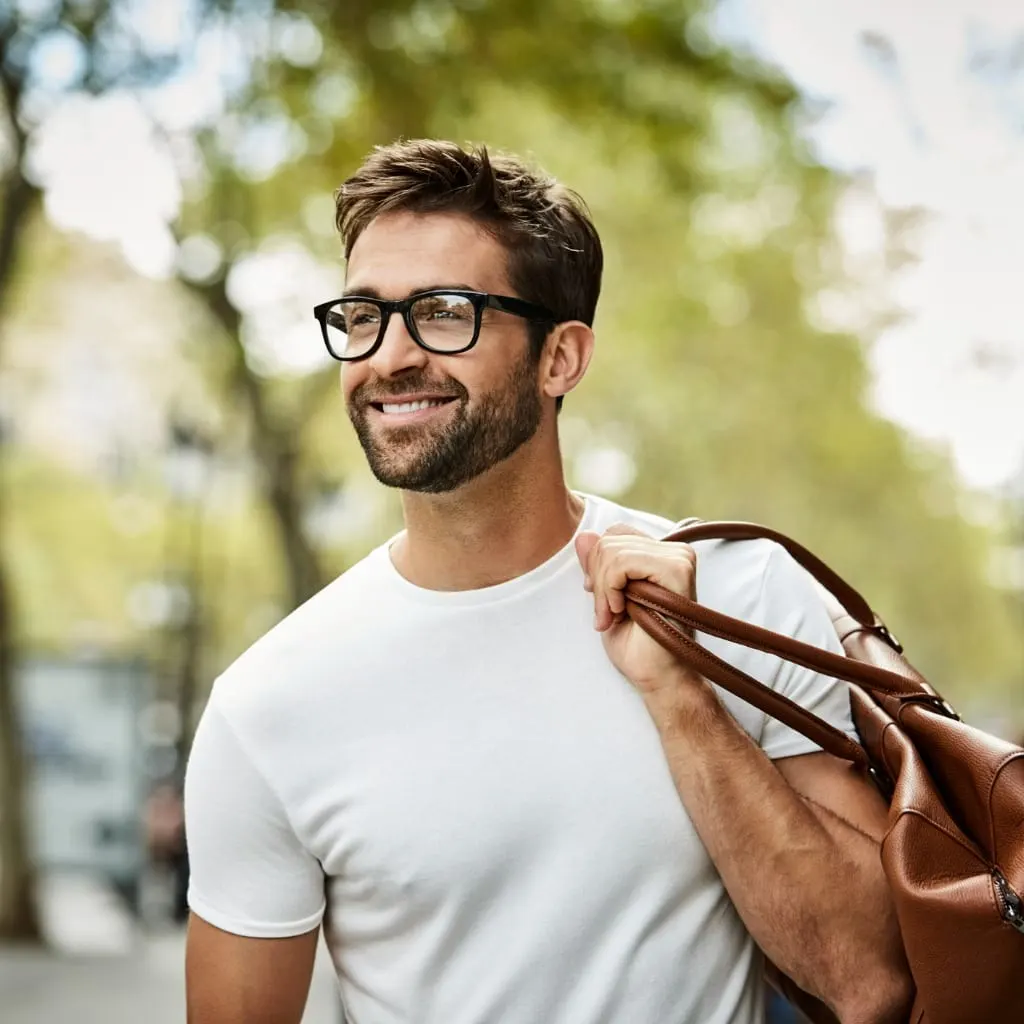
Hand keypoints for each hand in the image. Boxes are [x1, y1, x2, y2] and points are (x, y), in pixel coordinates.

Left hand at [574, 524, 710, 701]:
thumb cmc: (637, 646)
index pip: (615, 534)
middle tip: (607, 613)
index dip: (598, 565)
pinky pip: (622, 562)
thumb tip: (583, 535)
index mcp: (661, 556)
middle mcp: (675, 552)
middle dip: (597, 579)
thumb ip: (597, 566)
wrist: (658, 678)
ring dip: (603, 590)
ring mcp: (679, 559)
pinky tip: (622, 611)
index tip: (600, 597)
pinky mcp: (677, 570)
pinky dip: (610, 589)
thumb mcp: (606, 598)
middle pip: (609, 540)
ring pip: (612, 551)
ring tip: (614, 615)